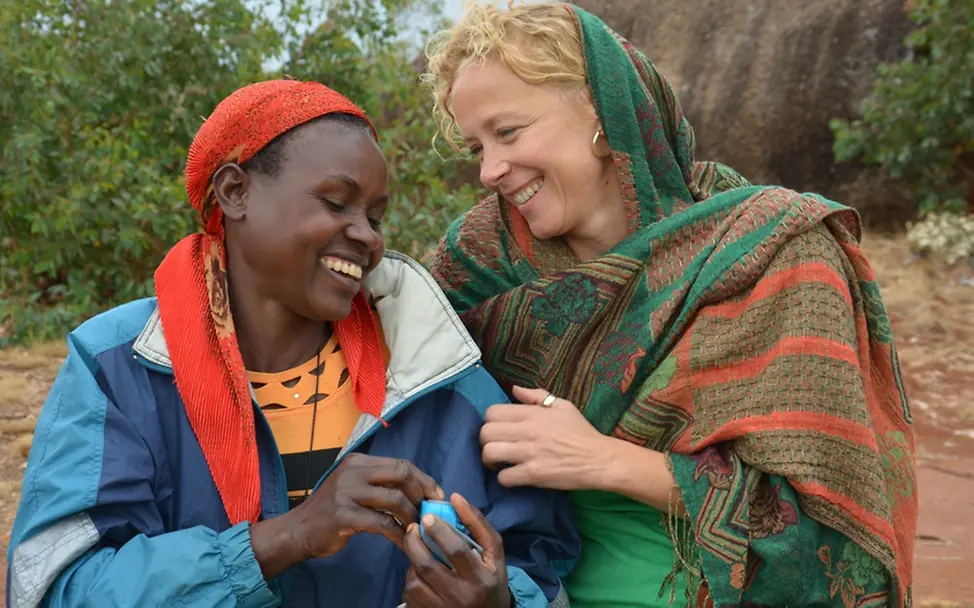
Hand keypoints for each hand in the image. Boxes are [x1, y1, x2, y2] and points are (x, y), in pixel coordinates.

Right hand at [251, 453, 443, 579]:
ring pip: (395, 499)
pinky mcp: (344, 516)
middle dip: (422, 493)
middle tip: (430, 511)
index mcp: (358, 462)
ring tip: (417, 528)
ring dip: (412, 515)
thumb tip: (418, 490)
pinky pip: (382, 523)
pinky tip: (404, 541)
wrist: (297, 531)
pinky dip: (398, 533)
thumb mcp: (353, 487)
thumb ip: (379, 484)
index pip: (400, 464)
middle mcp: (353, 472)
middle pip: (402, 474)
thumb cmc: (331, 512)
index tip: (436, 495)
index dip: (423, 479)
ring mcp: (347, 493)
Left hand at [401, 494, 510, 607]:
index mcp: (481, 579)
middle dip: (414, 543)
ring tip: (419, 554)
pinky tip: (420, 575)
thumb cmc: (492, 580)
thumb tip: (456, 498)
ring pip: (415, 582)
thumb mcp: (494, 553)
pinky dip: (411, 580)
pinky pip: (410, 596)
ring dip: (412, 563)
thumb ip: (478, 525)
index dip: (439, 531)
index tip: (428, 517)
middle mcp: (461, 597)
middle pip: (427, 566)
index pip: (456, 551)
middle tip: (412, 529)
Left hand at [480, 385, 610, 490]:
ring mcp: (529, 453)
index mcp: (532, 413)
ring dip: (489, 460)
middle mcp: (527, 431)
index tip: (499, 429)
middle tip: (496, 446)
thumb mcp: (562, 406)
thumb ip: (537, 396)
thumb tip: (514, 389)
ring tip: (498, 462)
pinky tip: (512, 476)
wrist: (599, 459)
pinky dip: (504, 478)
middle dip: (486, 441)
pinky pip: (504, 476)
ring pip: (490, 453)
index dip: (491, 421)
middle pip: (486, 433)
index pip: (492, 412)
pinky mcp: (534, 474)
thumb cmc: (581, 432)